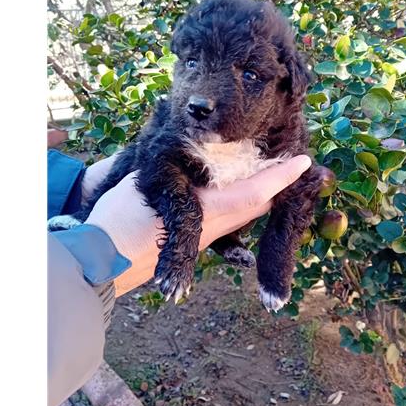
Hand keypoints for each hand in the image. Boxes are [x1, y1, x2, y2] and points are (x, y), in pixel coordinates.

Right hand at [84, 155, 311, 296]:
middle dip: (278, 185)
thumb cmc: (122, 220)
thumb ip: (177, 167)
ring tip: (266, 170)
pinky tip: (232, 188)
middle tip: (289, 162)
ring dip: (261, 194)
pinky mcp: (197, 242)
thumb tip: (191, 143)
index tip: (303, 162)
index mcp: (208, 212)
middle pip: (257, 206)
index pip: (255, 193)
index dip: (280, 177)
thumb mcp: (151, 184)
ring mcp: (207, 239)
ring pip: (245, 215)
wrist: (102, 262)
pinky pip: (231, 221)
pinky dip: (241, 202)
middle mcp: (215, 228)